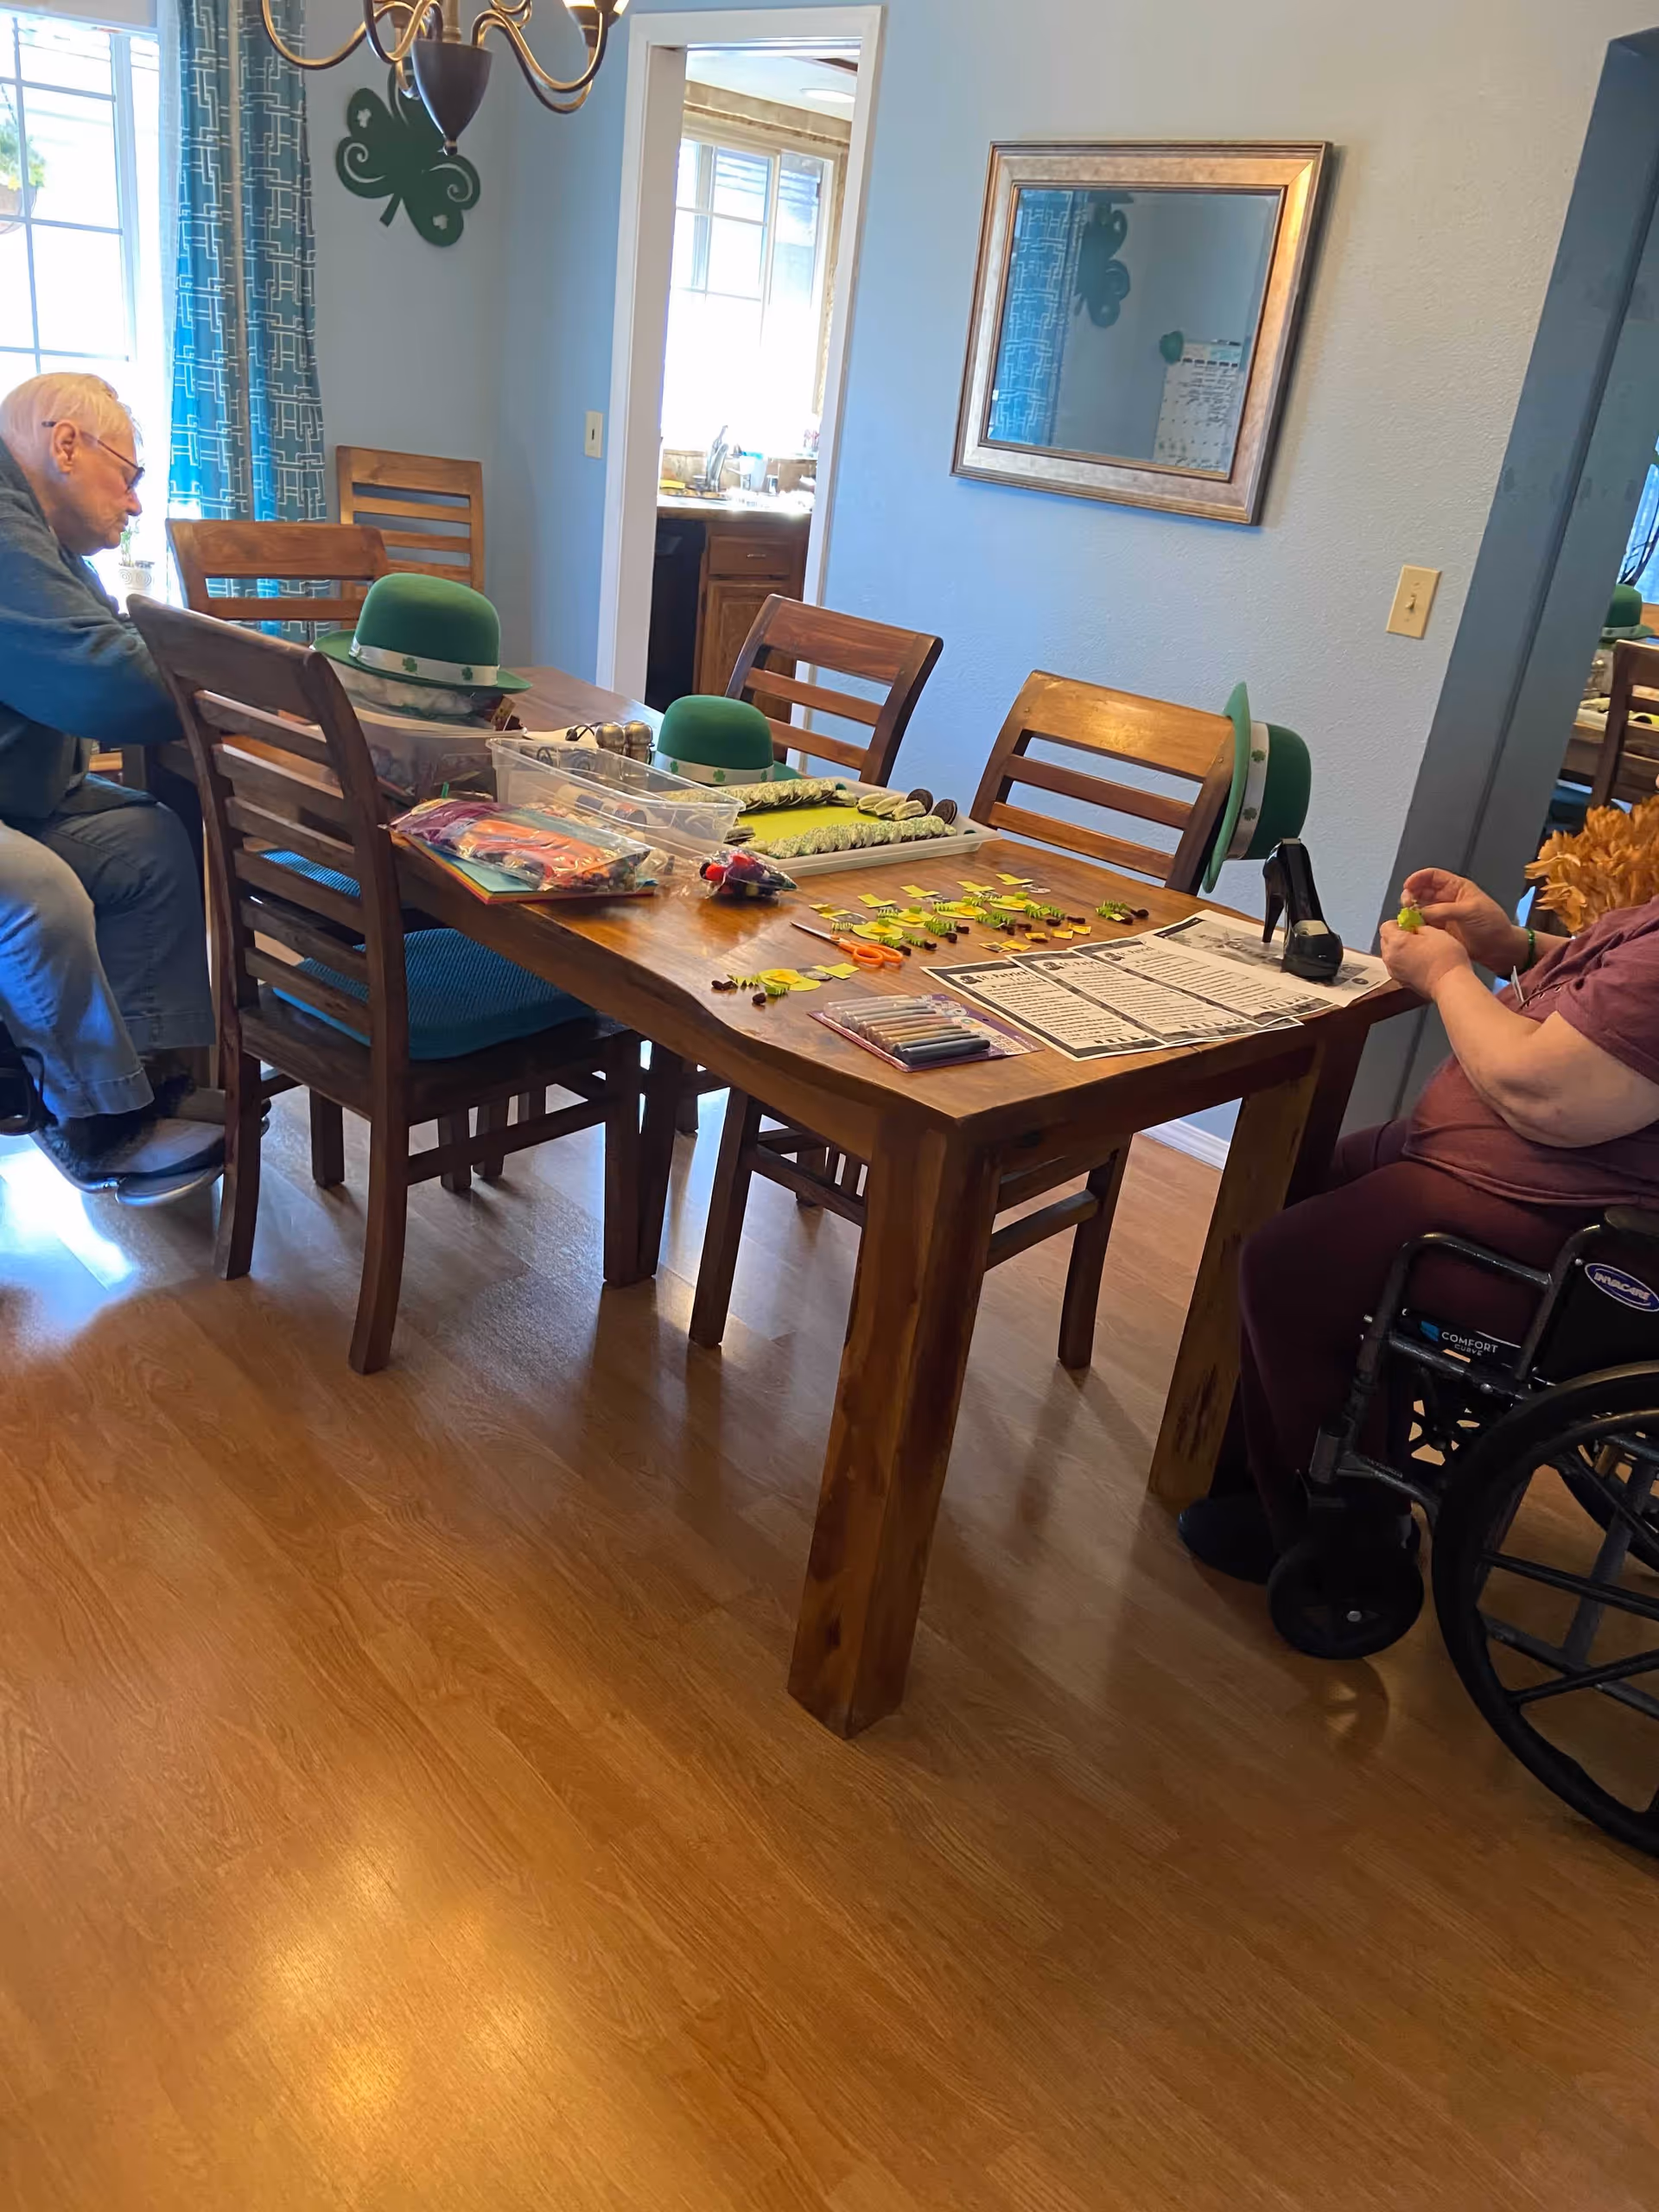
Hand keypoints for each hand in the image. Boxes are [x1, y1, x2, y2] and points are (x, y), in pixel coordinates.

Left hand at [1380, 918, 1472, 997]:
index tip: (1411, 924)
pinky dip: (1404, 961)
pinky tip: (1420, 961)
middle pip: (1386, 940)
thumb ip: (1419, 926)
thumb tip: (1414, 927)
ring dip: (1401, 949)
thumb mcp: (1435, 932)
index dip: (1399, 923)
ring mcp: (1394, 971)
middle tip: (1417, 936)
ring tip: (1420, 949)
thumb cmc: (1445, 958)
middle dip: (1398, 936)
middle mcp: (1390, 957)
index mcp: (1395, 942)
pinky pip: (1397, 966)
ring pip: (1391, 954)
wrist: (1450, 984)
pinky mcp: (1400, 981)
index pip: (1386, 926)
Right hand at [1400, 867, 1526, 972]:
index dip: (1418, 878)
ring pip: (1419, 908)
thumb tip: (1422, 912)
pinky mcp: (1439, 929)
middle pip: (1421, 891)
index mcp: (1456, 887)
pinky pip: (1422, 924)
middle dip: (1411, 895)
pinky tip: (1413, 928)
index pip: (1432, 876)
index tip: (1408, 886)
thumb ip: (1445, 910)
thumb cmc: (1492, 924)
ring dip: (1411, 911)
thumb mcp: (1470, 911)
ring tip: (1408, 918)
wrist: (1498, 947)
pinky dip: (1415, 925)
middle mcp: (1446, 899)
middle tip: (1406, 904)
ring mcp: (1441, 914)